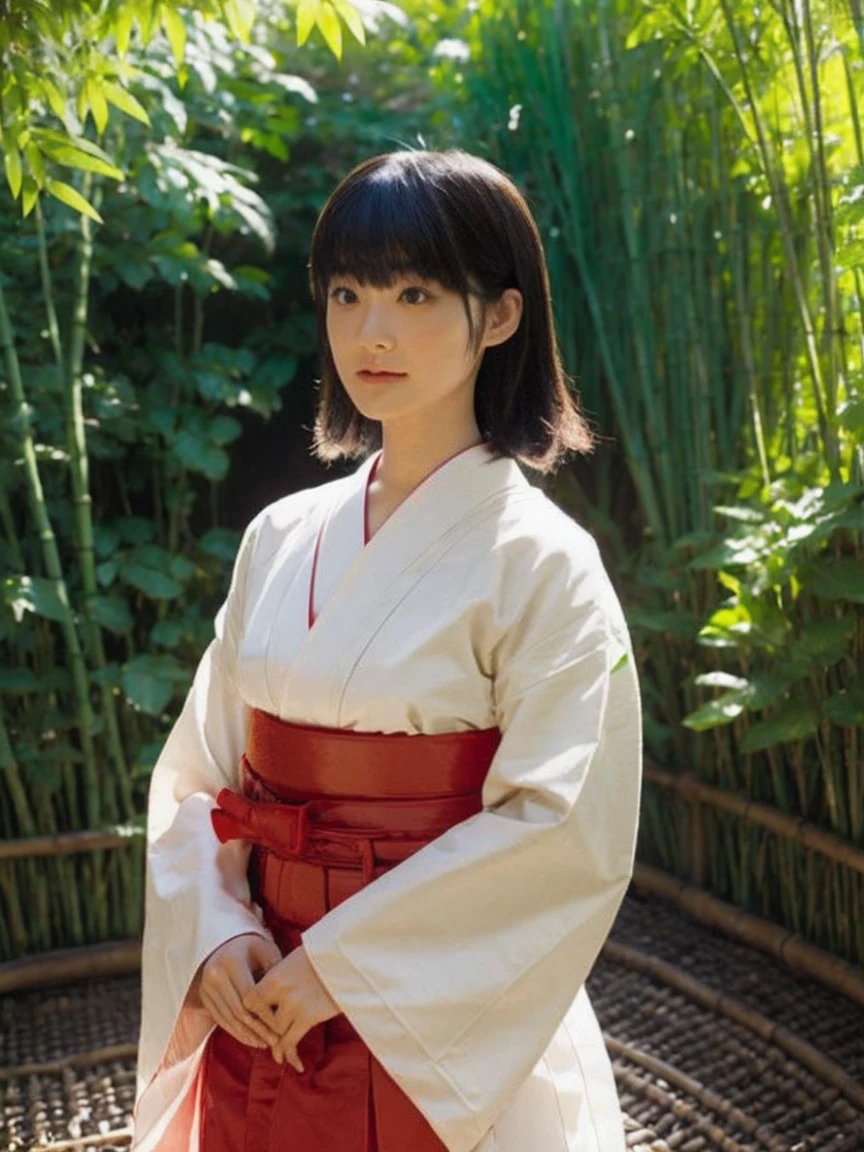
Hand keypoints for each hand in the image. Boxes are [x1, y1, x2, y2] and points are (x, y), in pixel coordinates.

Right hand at [195, 933, 282, 1048]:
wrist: (226, 942)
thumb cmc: (253, 947)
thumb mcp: (266, 952)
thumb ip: (275, 973)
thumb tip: (286, 1001)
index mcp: (231, 962)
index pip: (248, 995)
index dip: (264, 1013)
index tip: (279, 1026)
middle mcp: (214, 975)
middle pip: (237, 1010)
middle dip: (257, 1029)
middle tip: (274, 1041)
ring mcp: (206, 987)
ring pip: (228, 1018)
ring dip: (247, 1034)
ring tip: (265, 1044)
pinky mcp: (204, 997)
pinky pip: (221, 1019)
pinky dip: (236, 1031)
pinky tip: (251, 1039)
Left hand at [243, 945, 339, 1072]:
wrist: (349, 956)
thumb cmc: (324, 956)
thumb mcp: (297, 960)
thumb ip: (283, 976)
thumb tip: (274, 989)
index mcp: (275, 974)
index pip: (250, 1000)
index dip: (253, 1012)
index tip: (260, 1019)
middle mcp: (280, 989)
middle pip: (261, 1018)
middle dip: (266, 1031)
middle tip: (272, 1039)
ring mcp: (293, 1003)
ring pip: (275, 1032)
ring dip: (279, 1043)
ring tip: (283, 1052)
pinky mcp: (309, 1015)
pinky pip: (290, 1042)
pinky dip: (291, 1055)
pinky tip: (297, 1064)